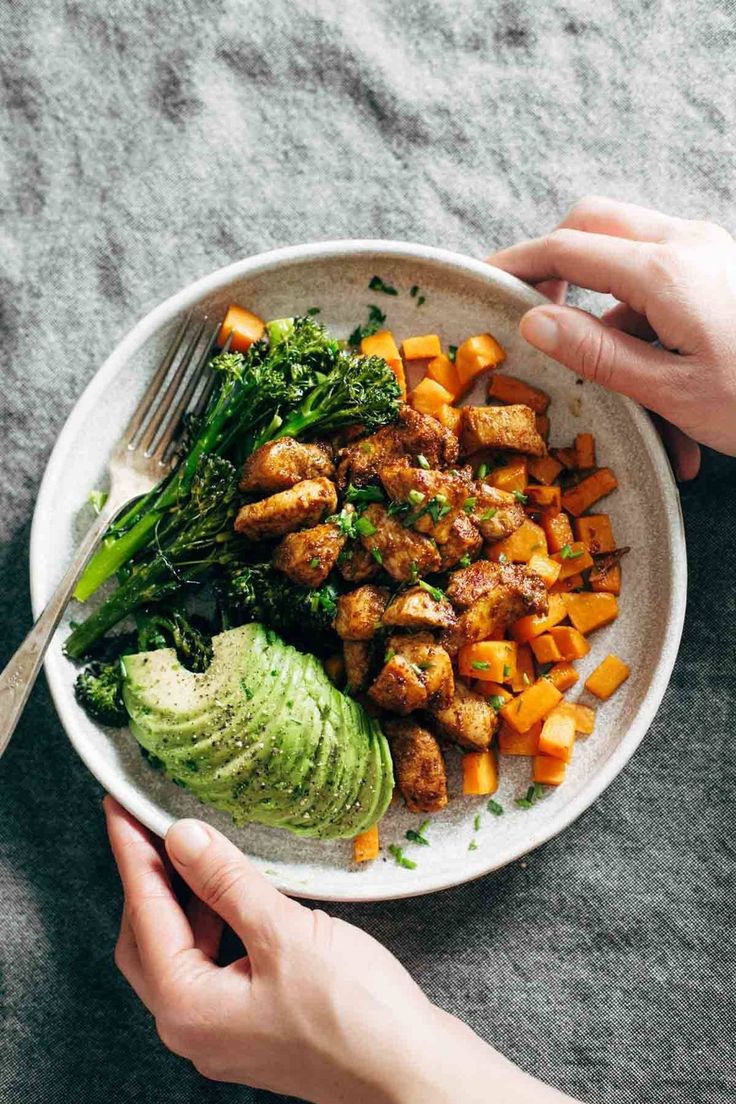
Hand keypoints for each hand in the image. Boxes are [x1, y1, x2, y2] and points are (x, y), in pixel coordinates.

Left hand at [104, 797, 576, 1102]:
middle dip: (151, 878)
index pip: (144, 913)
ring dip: (185, 899)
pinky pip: (214, 963)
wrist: (413, 1074)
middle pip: (149, 938)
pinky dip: (214, 922)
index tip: (119, 806)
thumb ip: (226, 881)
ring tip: (198, 847)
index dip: (132, 853)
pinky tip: (237, 891)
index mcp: (187, 1007)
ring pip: (182, 950)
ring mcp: (223, 1030)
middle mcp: (193, 1026)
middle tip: (154, 820)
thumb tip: (181, 837)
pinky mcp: (253, 1024)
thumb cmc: (356, 1014)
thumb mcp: (284, 933)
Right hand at [489, 196, 735, 478]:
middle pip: (594, 222)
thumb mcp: (668, 391)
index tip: (482, 282)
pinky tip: (655, 387)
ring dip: (603, 304)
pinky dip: (640, 321)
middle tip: (529, 308)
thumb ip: (596, 351)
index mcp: (664, 271)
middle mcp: (686, 244)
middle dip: (553, 259)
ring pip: (627, 251)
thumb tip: (534, 322)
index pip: (566, 248)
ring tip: (612, 383)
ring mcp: (707, 250)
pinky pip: (660, 275)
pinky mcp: (718, 269)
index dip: (516, 263)